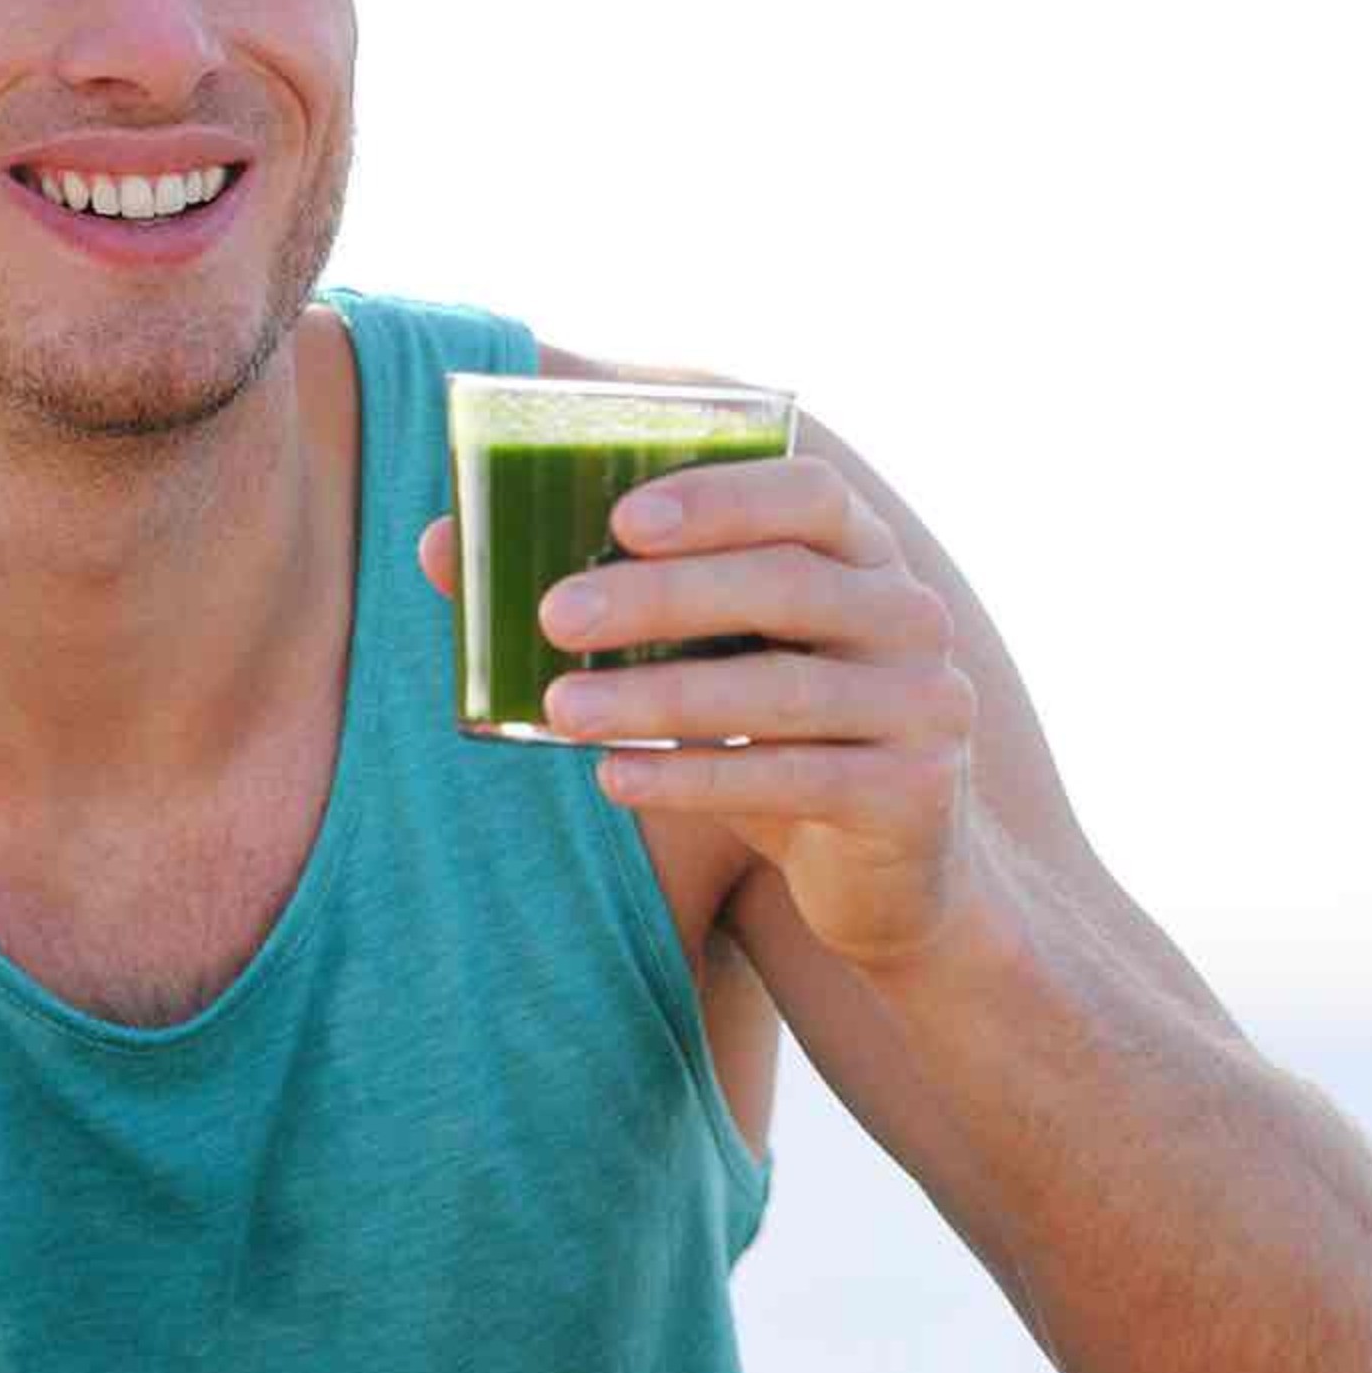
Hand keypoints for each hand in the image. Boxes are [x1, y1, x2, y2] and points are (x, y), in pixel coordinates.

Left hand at [413, 454, 985, 967]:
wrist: (895, 878)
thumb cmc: (776, 740)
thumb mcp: (705, 660)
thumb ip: (606, 599)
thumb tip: (445, 545)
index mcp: (865, 556)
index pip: (810, 493)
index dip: (719, 498)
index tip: (618, 519)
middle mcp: (910, 617)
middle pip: (785, 585)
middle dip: (661, 597)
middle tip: (554, 614)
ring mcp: (926, 707)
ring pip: (779, 690)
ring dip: (659, 696)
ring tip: (558, 709)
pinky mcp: (911, 795)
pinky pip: (791, 779)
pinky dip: (694, 777)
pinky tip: (614, 776)